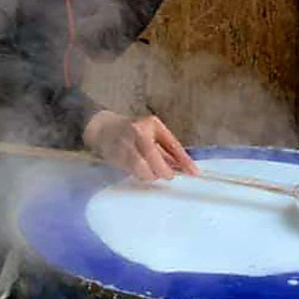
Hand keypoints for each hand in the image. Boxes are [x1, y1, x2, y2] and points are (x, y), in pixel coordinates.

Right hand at [83, 110, 198, 180]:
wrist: (103, 128)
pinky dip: (141, 175)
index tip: (195, 172)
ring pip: (143, 169)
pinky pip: (134, 172)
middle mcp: (137, 133)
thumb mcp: (154, 131)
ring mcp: (125, 146)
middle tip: (169, 174)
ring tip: (152, 171)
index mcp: (151, 124)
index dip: (183, 160)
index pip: (171, 144)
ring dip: (152, 175)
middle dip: (164, 171)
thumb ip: (167, 148)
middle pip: (155, 159)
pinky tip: (141, 170)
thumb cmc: (133, 130)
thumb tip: (183, 166)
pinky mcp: (116, 158)